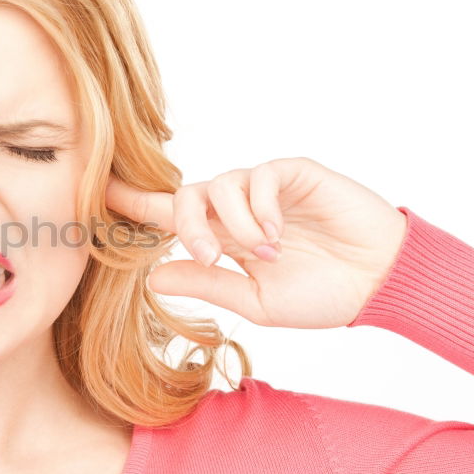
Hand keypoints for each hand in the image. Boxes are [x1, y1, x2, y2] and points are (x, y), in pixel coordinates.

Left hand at [105, 156, 407, 328]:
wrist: (379, 284)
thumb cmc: (321, 293)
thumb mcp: (254, 300)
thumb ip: (205, 284)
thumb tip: (150, 276)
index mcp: (221, 237)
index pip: (165, 215)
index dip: (130, 202)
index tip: (94, 193)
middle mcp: (234, 209)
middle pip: (183, 195)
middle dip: (186, 225)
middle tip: (211, 256)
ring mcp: (262, 189)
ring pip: (217, 184)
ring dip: (233, 223)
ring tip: (265, 253)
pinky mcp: (291, 173)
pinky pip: (258, 177)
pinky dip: (260, 208)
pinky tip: (278, 234)